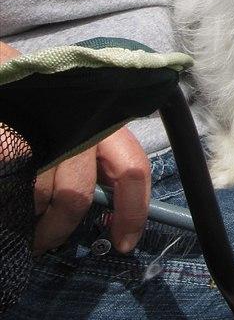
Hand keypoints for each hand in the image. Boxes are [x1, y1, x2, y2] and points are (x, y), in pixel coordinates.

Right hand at [0, 39, 150, 254]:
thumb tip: (105, 214)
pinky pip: (15, 187)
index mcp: (104, 125)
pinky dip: (11, 199)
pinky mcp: (15, 143)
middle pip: (77, 196)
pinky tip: (8, 192)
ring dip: (31, 216)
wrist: (2, 77)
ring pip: (42, 196)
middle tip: (46, 242)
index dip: (133, 213)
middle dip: (60, 228)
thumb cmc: (42, 108)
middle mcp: (82, 127)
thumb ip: (93, 164)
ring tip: (20, 213)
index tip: (124, 243)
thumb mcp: (77, 129)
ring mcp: (47, 134)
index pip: (133, 171)